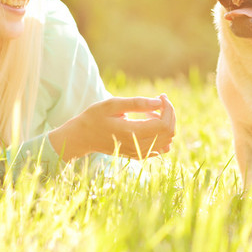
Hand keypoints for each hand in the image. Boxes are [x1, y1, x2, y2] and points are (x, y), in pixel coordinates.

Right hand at [48, 94, 175, 160]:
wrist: (82, 137)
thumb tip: (159, 101)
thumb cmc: (95, 117)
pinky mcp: (138, 155)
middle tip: (158, 100)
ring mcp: (138, 153)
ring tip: (151, 110)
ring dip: (165, 122)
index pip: (164, 124)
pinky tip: (151, 122)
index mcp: (131, 133)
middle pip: (169, 132)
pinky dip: (162, 134)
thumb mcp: (112, 104)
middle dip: (169, 113)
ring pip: (167, 140)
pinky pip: (160, 148)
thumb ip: (136, 103)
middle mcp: (137, 146)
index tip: (161, 96)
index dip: (168, 108)